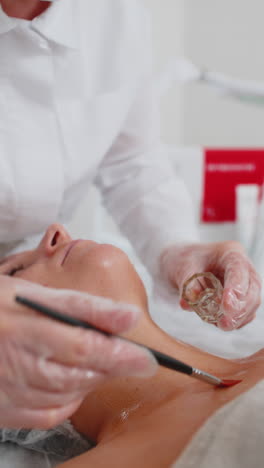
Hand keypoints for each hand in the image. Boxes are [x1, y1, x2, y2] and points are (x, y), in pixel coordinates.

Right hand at [0, 277, 156, 428]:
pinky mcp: (5, 409)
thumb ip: (83, 306)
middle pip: (79, 375)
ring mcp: (10, 392)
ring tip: (98, 362)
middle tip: (129, 357)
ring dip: (91, 382)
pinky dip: (68, 401)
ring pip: (68, 396)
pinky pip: (48, 416)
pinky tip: (70, 383)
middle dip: (111, 368)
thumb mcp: (35, 294)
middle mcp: (17, 365)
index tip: (148, 360)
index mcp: (25, 330)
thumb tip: (126, 316)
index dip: (120, 355)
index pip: (84, 347)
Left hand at [160, 241, 261, 330]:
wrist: (182, 265)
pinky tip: (223, 324)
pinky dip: (237, 320)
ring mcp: (245, 283)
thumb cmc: (183, 260)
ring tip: (221, 325)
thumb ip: (186, 285)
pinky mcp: (241, 298)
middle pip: (252, 288)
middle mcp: (243, 267)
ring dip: (239, 318)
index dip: (236, 289)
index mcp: (230, 253)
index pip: (239, 270)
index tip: (226, 307)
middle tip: (224, 324)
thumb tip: (187, 304)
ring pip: (252, 302)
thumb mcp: (181, 267)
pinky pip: (246, 312)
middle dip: (240, 309)